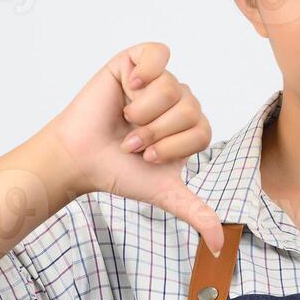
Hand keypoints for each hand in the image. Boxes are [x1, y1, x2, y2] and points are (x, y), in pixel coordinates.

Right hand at [45, 41, 224, 254]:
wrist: (80, 157)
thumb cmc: (119, 171)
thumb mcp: (164, 193)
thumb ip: (196, 212)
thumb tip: (219, 246)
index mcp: (191, 127)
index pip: (203, 130)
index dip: (174, 146)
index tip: (148, 156)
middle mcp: (179, 102)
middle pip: (190, 108)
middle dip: (156, 133)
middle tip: (131, 141)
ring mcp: (158, 81)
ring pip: (171, 87)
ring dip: (143, 112)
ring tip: (124, 120)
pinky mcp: (136, 62)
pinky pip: (159, 53)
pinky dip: (146, 71)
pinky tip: (130, 86)